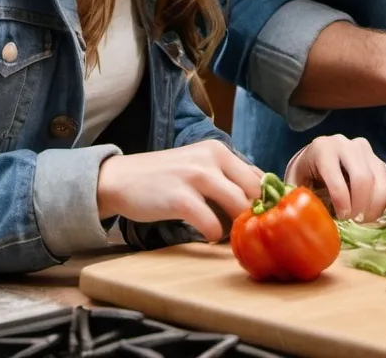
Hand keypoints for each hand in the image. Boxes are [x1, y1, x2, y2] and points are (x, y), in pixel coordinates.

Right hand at [96, 140, 262, 240]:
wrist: (122, 178)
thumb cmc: (165, 176)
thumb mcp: (199, 164)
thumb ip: (226, 175)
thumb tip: (259, 195)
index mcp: (219, 150)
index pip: (257, 175)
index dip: (263, 200)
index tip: (260, 216)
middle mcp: (211, 158)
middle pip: (253, 190)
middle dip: (253, 213)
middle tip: (244, 229)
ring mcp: (196, 176)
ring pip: (237, 205)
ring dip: (236, 225)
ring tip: (227, 233)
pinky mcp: (180, 198)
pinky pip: (211, 223)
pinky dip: (214, 234)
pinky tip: (207, 235)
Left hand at [284, 134, 385, 222]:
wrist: (318, 156)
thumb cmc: (306, 174)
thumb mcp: (296, 182)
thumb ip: (297, 197)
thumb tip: (300, 220)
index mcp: (323, 149)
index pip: (336, 176)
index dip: (341, 201)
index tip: (343, 218)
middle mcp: (347, 145)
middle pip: (363, 177)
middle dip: (361, 206)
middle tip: (355, 222)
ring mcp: (366, 151)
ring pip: (380, 179)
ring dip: (376, 206)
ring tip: (365, 220)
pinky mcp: (380, 160)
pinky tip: (378, 212)